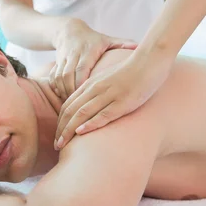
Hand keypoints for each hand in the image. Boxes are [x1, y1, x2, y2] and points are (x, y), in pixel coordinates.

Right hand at [49, 19, 136, 100]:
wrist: (69, 31)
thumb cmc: (93, 39)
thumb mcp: (107, 40)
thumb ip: (122, 44)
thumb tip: (139, 47)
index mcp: (88, 51)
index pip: (82, 68)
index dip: (82, 82)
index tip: (88, 97)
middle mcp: (74, 54)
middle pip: (68, 75)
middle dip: (71, 92)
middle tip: (79, 108)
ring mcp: (63, 59)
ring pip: (59, 78)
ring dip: (64, 93)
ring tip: (71, 107)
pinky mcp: (56, 64)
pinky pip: (53, 78)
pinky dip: (57, 89)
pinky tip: (64, 100)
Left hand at [54, 54, 171, 149]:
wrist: (150, 60)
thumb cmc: (132, 72)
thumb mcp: (110, 81)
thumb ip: (99, 92)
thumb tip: (93, 108)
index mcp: (91, 85)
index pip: (68, 105)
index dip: (60, 122)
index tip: (57, 136)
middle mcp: (96, 90)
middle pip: (71, 111)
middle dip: (61, 130)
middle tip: (55, 146)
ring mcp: (109, 95)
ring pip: (82, 113)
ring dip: (69, 130)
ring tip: (61, 145)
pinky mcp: (122, 101)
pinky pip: (103, 114)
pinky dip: (90, 123)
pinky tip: (81, 133)